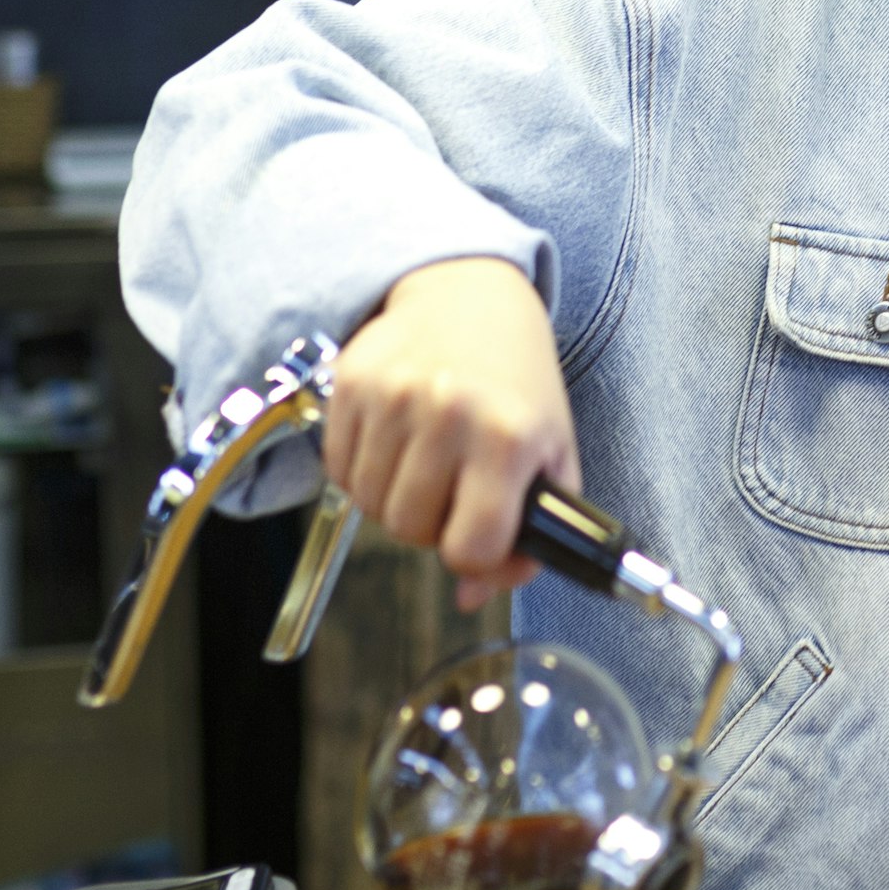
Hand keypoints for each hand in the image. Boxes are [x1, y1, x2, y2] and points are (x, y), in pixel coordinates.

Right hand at [321, 257, 576, 607]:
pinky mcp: (348, 382)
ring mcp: (391, 396)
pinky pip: (337, 470)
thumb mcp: (551, 453)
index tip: (480, 532)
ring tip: (425, 460)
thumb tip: (474, 596)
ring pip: (369, 505)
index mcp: (508, 436)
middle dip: (431, 524)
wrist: (469, 293)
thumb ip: (530, 535)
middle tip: (453, 488)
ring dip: (394, 498)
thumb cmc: (517, 380)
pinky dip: (362, 471)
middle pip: (410, 530)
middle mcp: (447, 414)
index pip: (470, 547)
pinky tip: (394, 440)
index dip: (474, 554)